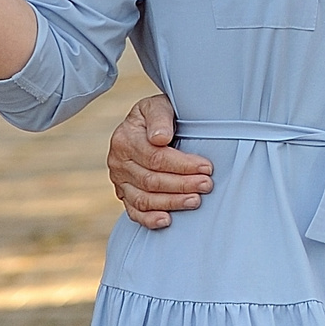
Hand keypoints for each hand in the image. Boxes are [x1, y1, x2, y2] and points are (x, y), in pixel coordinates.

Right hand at [110, 94, 209, 228]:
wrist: (147, 124)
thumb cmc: (158, 115)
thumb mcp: (158, 105)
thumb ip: (159, 118)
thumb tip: (160, 137)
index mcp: (125, 139)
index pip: (155, 157)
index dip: (182, 165)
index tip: (206, 167)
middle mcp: (118, 161)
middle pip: (151, 180)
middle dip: (182, 184)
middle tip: (206, 185)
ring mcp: (119, 181)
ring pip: (144, 199)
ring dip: (172, 202)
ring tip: (195, 201)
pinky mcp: (123, 194)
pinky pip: (134, 211)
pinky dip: (149, 219)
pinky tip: (167, 220)